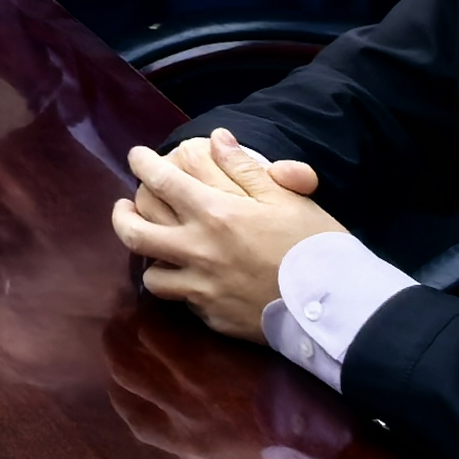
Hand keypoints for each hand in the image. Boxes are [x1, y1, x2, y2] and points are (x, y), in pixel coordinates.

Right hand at [101, 304, 346, 458]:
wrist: (322, 435)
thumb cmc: (289, 453)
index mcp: (188, 443)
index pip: (137, 421)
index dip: (123, 397)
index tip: (122, 382)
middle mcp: (178, 414)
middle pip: (127, 375)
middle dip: (117, 350)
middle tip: (119, 326)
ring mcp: (188, 385)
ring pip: (140, 348)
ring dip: (133, 325)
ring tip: (135, 304)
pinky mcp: (205, 359)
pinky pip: (165, 331)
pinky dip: (159, 314)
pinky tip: (161, 299)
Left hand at [108, 129, 335, 344]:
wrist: (337, 307)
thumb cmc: (315, 245)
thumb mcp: (287, 197)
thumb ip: (246, 168)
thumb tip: (218, 139)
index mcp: (214, 214)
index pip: (161, 181)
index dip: (142, 164)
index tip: (136, 156)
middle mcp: (198, 251)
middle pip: (134, 232)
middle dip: (122, 215)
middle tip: (124, 205)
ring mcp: (202, 289)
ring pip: (151, 274)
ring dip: (150, 258)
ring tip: (155, 247)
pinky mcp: (214, 319)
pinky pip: (183, 302)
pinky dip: (183, 288)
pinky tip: (192, 280)